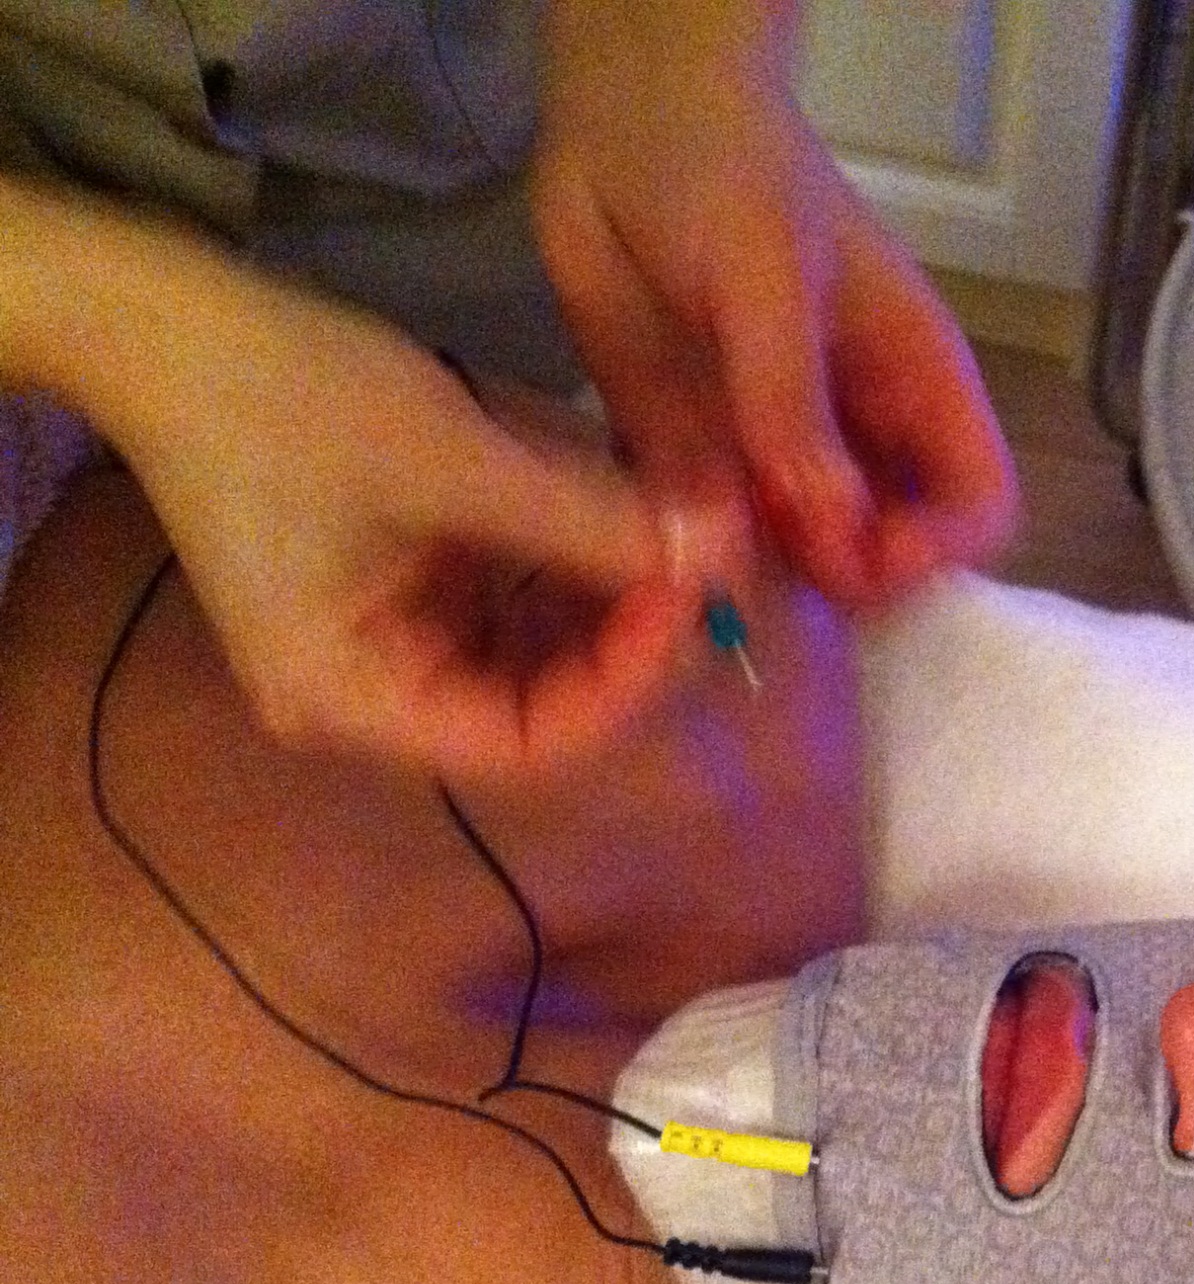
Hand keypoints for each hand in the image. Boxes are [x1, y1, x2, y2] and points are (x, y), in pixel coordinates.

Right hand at [116, 260, 710, 779]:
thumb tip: (718, 553)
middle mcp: (372, 697)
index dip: (625, 686)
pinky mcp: (406, 590)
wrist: (169, 320)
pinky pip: (511, 606)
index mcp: (356, 701)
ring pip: (538, 655)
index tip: (691, 600)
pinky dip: (574, 571)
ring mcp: (389, 643)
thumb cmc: (288, 396)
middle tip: (710, 566)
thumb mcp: (454, 459)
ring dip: (615, 604)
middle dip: (631, 641)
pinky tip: (634, 520)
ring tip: (684, 538)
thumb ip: (590, 518)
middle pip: (540, 706)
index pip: (529, 746)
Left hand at [534, 0, 1018, 611]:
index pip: (976, 505)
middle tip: (765, 580)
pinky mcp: (697, 459)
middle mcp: (857, 435)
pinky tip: (652, 555)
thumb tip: (826, 535)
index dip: (936, 552)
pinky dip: (691, 563)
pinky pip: (710, 538)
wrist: (617, 111)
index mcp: (914, 385)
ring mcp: (776, 453)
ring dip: (762, 586)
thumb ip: (789, 405)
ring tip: (701, 575)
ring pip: (799, 564)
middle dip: (843, 585)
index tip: (859, 562)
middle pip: (891, 555)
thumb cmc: (725, 170)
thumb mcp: (765, 278)